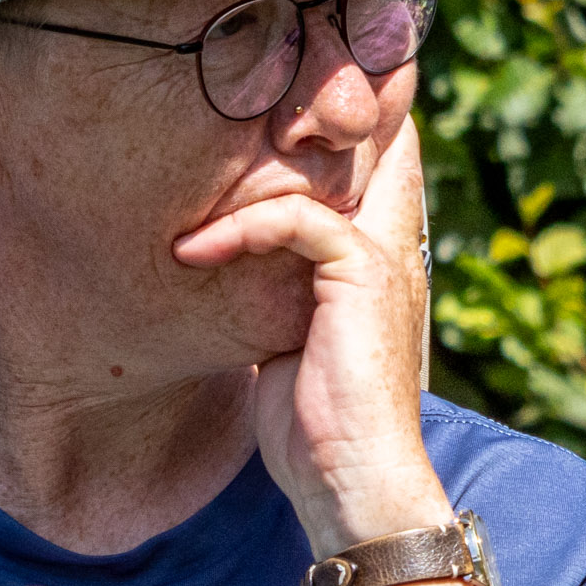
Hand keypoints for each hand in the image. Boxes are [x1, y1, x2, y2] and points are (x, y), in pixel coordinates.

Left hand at [170, 117, 447, 556]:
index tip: (264, 128)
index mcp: (383, 263)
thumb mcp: (286, 345)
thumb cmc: (315, 432)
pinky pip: (299, 221)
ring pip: (333, 167)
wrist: (355, 480)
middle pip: (379, 140)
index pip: (379, 167)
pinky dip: (241, 229)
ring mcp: (383, 259)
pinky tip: (193, 253)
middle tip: (239, 104)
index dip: (339, 133)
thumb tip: (213, 274)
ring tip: (191, 196)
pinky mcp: (361, 276)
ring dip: (250, 173)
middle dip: (316, 114)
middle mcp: (394, 250)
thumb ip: (274, 296)